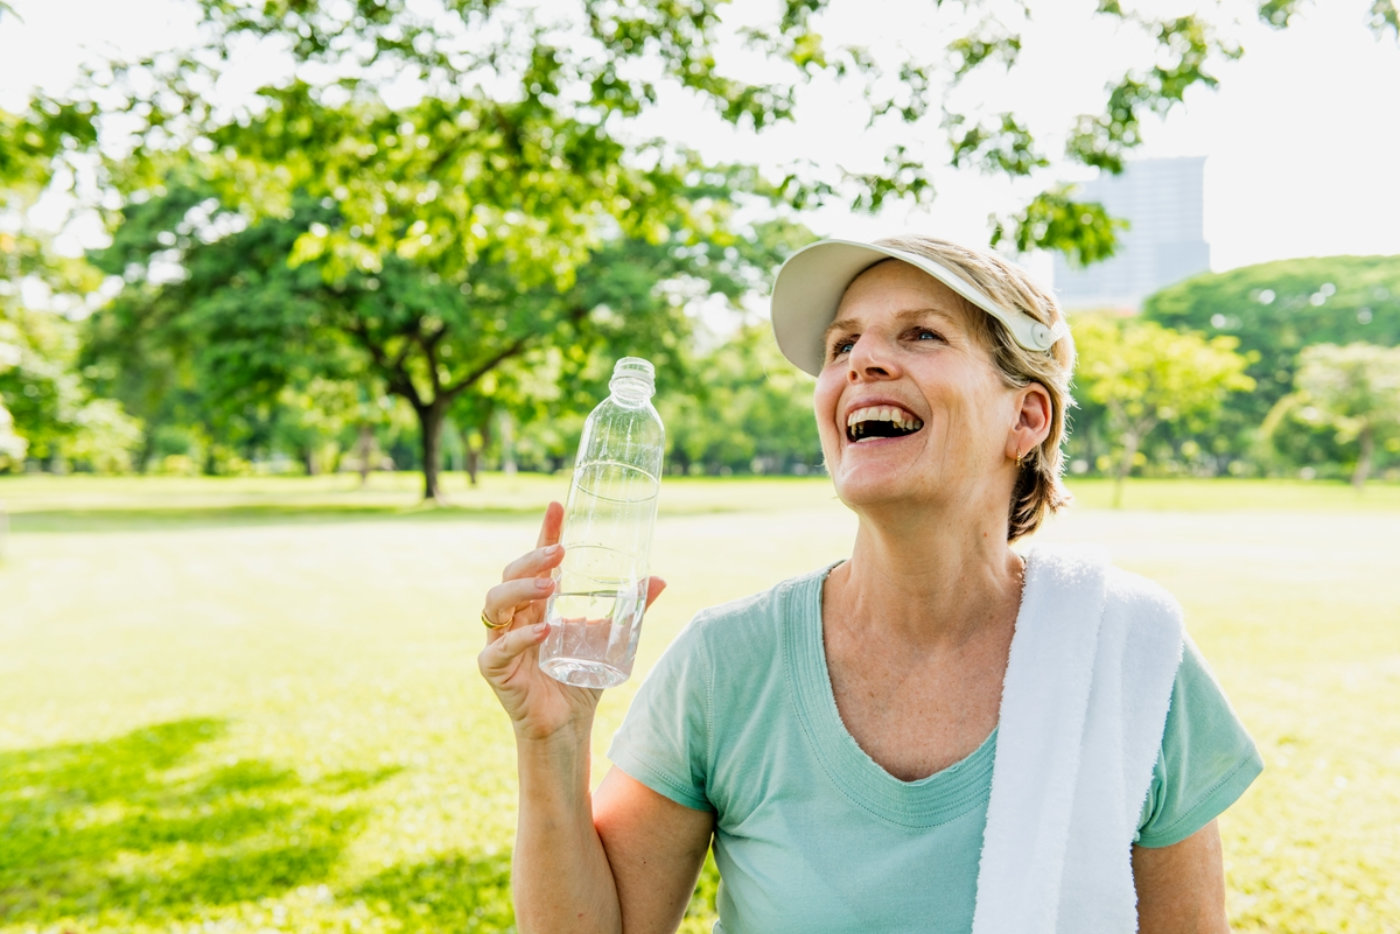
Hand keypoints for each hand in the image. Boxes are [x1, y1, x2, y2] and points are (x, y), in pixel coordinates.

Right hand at [477, 502, 665, 742]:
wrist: (566, 726)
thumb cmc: (579, 678)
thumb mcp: (609, 638)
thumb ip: (630, 610)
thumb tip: (659, 579)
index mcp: (536, 603)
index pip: (535, 560)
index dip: (544, 532)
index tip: (557, 505)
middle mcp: (514, 616)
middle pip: (509, 574)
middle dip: (531, 558)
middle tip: (560, 553)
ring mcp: (499, 640)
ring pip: (495, 602)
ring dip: (521, 589)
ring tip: (551, 586)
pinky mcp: (494, 668)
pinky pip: (499, 647)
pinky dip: (521, 637)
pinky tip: (544, 630)